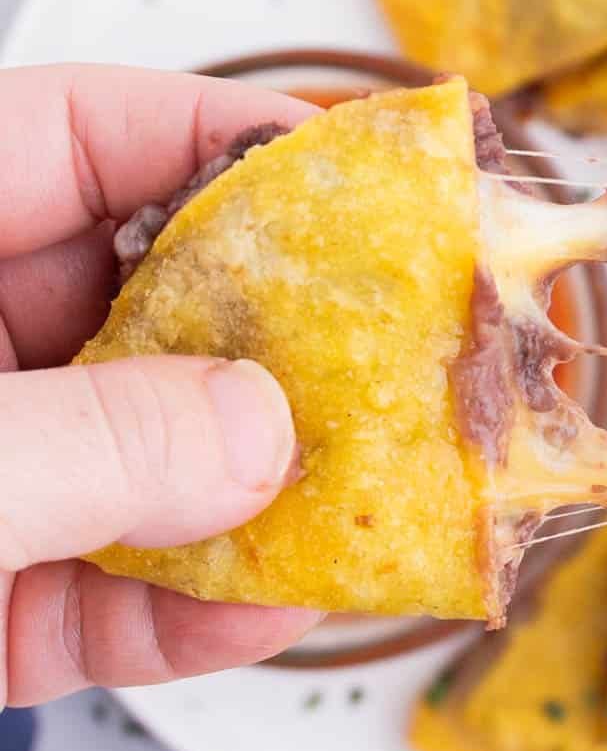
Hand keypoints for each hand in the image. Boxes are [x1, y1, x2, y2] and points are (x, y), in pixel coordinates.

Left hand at [0, 63, 322, 705]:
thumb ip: (93, 444)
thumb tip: (262, 428)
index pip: (72, 139)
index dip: (217, 138)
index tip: (353, 171)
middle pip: (128, 306)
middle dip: (262, 349)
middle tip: (390, 366)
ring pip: (126, 461)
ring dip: (243, 496)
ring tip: (362, 506)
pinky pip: (85, 590)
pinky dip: (171, 609)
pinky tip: (260, 611)